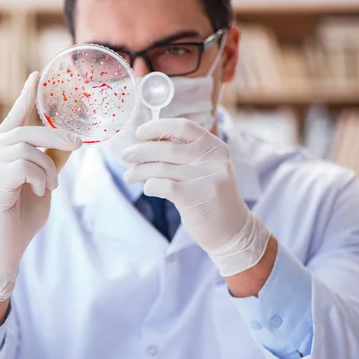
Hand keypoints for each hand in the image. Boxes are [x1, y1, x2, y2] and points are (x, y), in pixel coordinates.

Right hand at [0, 72, 81, 302]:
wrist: (2, 252)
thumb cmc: (19, 221)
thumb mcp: (42, 185)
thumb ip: (51, 162)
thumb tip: (72, 142)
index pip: (12, 119)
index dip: (26, 97)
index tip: (37, 76)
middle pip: (25, 131)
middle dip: (56, 134)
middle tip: (77, 142)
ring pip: (27, 149)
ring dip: (48, 168)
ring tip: (50, 187)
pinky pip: (23, 166)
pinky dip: (39, 178)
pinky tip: (38, 192)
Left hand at [122, 118, 269, 276]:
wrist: (232, 231)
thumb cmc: (211, 197)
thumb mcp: (208, 168)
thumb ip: (186, 154)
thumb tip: (147, 142)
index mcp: (216, 148)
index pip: (183, 127)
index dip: (158, 127)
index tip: (140, 133)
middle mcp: (214, 160)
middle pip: (167, 149)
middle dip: (140, 151)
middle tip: (125, 155)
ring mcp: (207, 179)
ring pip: (161, 169)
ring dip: (139, 171)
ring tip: (129, 175)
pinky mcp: (196, 198)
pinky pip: (162, 186)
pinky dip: (150, 186)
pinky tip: (148, 188)